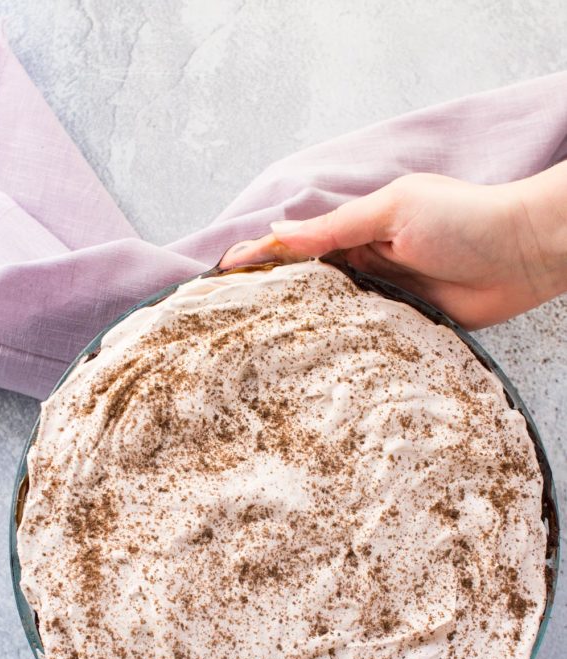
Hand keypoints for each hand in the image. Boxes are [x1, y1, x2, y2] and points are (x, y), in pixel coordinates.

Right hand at [220, 165, 566, 328]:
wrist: (523, 254)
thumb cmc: (464, 219)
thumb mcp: (393, 210)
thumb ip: (337, 229)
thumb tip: (281, 233)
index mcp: (358, 231)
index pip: (297, 247)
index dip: (258, 259)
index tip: (219, 277)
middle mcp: (365, 266)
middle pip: (306, 286)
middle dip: (269, 298)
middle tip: (227, 320)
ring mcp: (383, 299)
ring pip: (330, 317)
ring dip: (298, 329)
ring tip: (254, 349)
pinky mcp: (404, 329)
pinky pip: (363, 342)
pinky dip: (338, 350)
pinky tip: (310, 365)